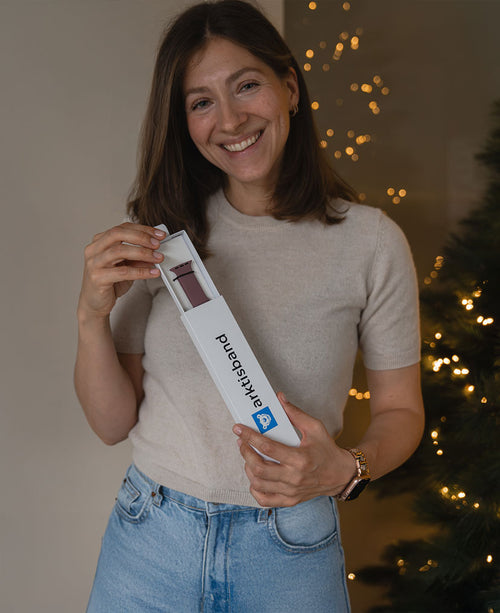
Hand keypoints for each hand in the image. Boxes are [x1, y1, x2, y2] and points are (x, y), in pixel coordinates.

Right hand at [78, 222, 164, 319]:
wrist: (94, 304)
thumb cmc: (109, 282)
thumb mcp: (127, 266)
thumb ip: (138, 258)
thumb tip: (156, 251)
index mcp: (100, 242)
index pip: (122, 228)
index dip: (142, 229)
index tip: (159, 234)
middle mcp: (94, 249)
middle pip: (118, 233)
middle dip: (141, 237)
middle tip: (157, 244)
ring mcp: (94, 263)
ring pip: (119, 251)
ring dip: (142, 253)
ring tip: (158, 258)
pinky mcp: (97, 278)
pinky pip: (122, 272)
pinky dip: (140, 271)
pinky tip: (152, 272)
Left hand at [233, 393, 355, 506]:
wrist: (340, 474)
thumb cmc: (327, 449)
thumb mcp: (315, 427)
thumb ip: (295, 413)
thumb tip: (279, 398)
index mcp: (300, 459)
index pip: (268, 447)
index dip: (250, 437)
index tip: (238, 429)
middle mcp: (294, 477)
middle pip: (259, 468)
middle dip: (245, 452)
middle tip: (241, 441)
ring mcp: (291, 492)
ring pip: (258, 483)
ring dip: (248, 468)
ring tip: (248, 456)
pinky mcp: (289, 500)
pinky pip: (264, 499)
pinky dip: (254, 488)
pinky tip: (254, 476)